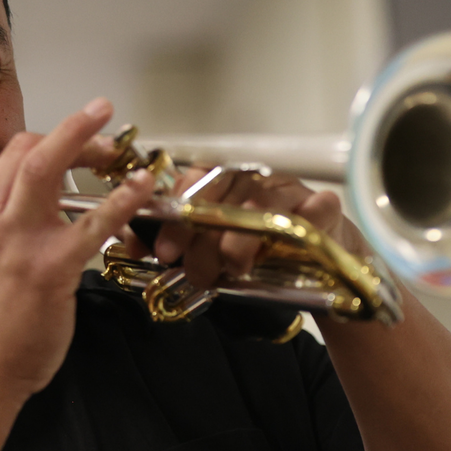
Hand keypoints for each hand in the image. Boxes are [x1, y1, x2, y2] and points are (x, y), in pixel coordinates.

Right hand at [0, 99, 154, 401]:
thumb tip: (40, 215)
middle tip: (101, 119)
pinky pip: (91, 223)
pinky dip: (121, 201)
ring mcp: (17, 242)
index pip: (10, 158)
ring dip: (88, 142)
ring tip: (121, 141)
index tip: (77, 148)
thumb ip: (2, 233)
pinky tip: (140, 190)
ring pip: (49, 167)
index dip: (50, 142)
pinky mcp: (48, 269)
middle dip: (71, 129)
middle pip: (28, 150)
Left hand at [122, 164, 369, 291]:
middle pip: (223, 191)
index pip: (194, 182)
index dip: (175, 215)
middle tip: (191, 269)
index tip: (161, 250)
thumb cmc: (258, 255)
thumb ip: (173, 246)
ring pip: (261, 202)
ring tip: (230, 267)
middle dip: (201, 233)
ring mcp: (290, 191)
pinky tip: (284, 245)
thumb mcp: (209, 253)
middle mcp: (253, 181)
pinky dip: (302, 222)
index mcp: (223, 186)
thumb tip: (125, 243)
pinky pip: (317, 207)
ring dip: (242, 238)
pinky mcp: (325, 207)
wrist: (318, 267)